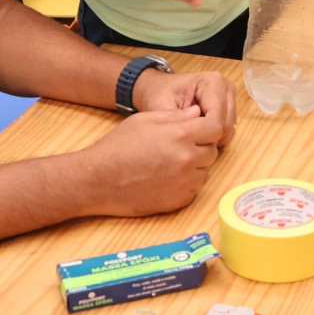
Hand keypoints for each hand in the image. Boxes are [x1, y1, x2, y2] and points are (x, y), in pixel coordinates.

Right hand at [82, 105, 223, 215]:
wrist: (98, 180)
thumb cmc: (118, 147)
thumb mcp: (145, 120)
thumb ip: (176, 116)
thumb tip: (198, 113)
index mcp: (180, 135)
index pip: (216, 128)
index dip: (208, 127)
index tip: (198, 130)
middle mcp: (187, 159)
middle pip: (212, 151)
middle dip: (201, 147)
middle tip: (179, 147)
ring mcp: (184, 182)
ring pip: (205, 172)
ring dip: (195, 167)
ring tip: (170, 163)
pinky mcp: (178, 201)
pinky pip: (194, 189)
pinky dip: (186, 184)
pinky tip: (166, 178)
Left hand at [133, 70, 237, 146]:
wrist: (158, 89)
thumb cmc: (158, 95)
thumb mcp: (161, 107)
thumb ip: (176, 121)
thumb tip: (190, 136)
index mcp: (213, 82)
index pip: (217, 119)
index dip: (203, 136)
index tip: (185, 141)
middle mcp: (226, 88)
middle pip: (226, 125)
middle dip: (208, 138)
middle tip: (186, 139)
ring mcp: (230, 98)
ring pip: (228, 130)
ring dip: (211, 139)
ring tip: (190, 135)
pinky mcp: (229, 108)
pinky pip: (227, 131)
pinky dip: (213, 137)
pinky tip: (196, 133)